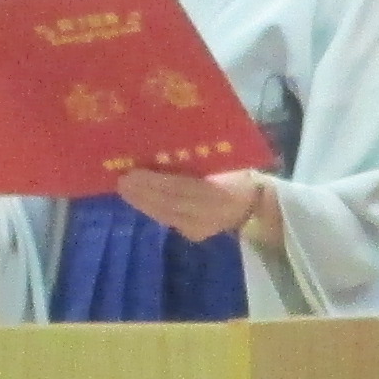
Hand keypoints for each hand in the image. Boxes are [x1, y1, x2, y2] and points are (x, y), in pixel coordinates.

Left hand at [114, 167, 264, 244]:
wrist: (256, 205)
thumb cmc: (238, 174)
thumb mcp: (225, 161)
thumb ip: (201, 157)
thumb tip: (167, 144)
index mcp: (223, 192)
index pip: (185, 189)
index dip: (157, 183)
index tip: (134, 173)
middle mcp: (211, 214)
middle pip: (171, 204)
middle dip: (143, 193)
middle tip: (121, 181)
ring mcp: (202, 228)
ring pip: (166, 215)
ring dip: (142, 202)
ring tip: (123, 189)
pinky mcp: (194, 234)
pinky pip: (168, 220)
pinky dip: (150, 209)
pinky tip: (136, 200)